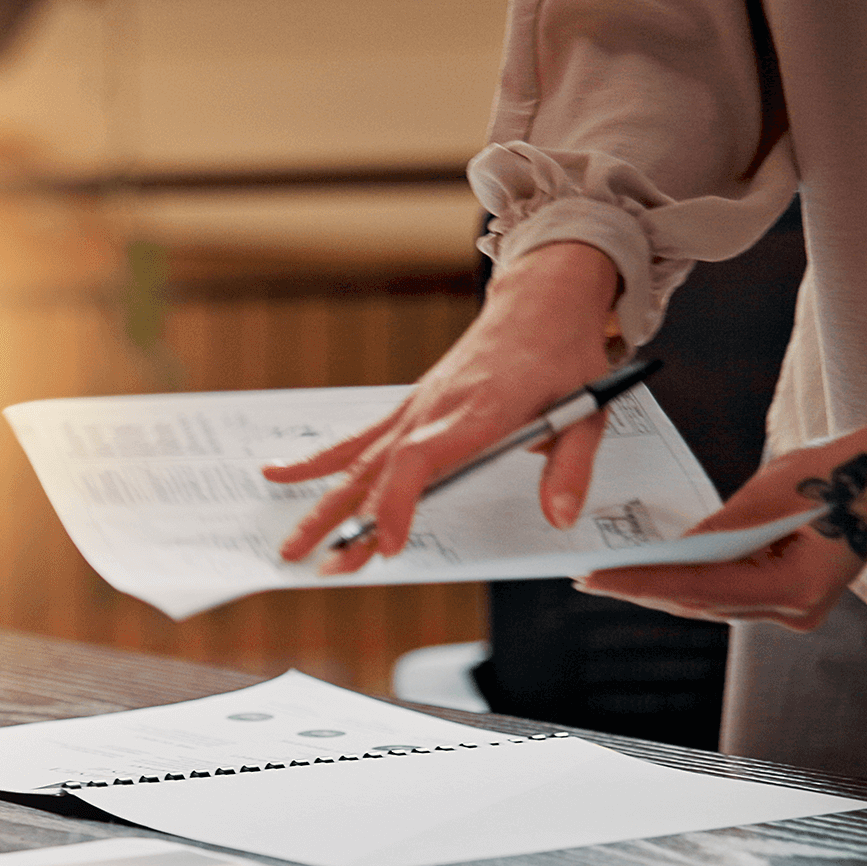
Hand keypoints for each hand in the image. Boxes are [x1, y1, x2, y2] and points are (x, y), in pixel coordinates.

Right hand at [262, 241, 620, 572]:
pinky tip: (278, 475)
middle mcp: (434, 411)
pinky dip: (315, 460)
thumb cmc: (564, 353)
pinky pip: (356, 438)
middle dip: (345, 523)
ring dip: (321, 504)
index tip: (387, 545)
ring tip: (291, 544)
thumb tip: (559, 516)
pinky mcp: (409, 406)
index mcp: (477, 412)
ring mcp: (415, 408)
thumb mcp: (588, 409)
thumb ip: (570, 466)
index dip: (398, 503)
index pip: (421, 461)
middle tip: (324, 566)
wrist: (541, 299)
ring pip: (357, 461)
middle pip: (377, 471)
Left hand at [578, 385, 866, 627]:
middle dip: (644, 590)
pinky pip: (732, 592)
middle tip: (589, 579)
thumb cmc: (845, 470)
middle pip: (703, 604)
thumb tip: (672, 550)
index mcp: (798, 589)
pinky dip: (695, 581)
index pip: (701, 592)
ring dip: (664, 588)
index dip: (642, 585)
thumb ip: (722, 528)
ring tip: (611, 576)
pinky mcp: (793, 597)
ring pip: (714, 602)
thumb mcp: (772, 491)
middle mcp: (798, 610)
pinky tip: (655, 571)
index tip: (597, 579)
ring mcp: (798, 608)